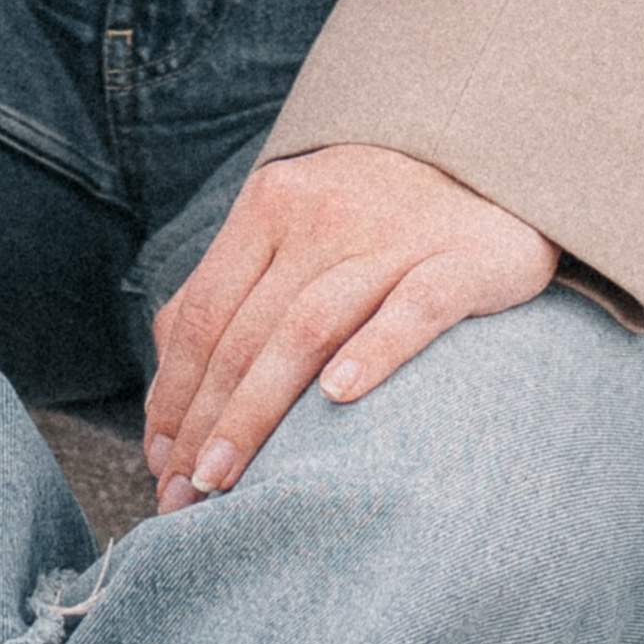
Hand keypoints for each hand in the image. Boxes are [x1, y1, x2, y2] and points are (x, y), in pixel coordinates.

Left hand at [142, 145, 557, 512]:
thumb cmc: (372, 209)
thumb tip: (164, 391)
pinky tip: (339, 400)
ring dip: (258, 408)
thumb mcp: (291, 224)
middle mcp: (322, 213)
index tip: (157, 459)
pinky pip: (412, 309)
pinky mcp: (460, 260)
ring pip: (308, 326)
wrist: (487, 152)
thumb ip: (229, 291)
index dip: (174, 390)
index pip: (205, 309)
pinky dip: (373, 352)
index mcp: (271, 202)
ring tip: (226, 476)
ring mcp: (392, 235)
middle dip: (205, 419)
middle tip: (184, 491)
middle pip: (248, 329)